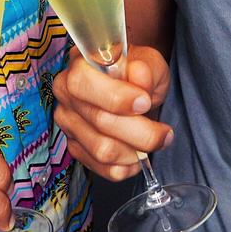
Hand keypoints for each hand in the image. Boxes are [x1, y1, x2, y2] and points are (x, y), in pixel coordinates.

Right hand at [52, 45, 173, 181]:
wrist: (135, 88)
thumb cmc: (139, 73)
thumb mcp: (150, 62)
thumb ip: (146, 67)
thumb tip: (139, 77)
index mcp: (78, 66)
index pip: (83, 83)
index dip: (116, 97)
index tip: (145, 102)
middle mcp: (66, 95)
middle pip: (100, 122)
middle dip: (141, 132)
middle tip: (164, 132)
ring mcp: (69, 124)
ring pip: (103, 150)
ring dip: (137, 151)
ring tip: (154, 141)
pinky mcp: (77, 149)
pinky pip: (105, 169)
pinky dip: (129, 166)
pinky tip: (138, 153)